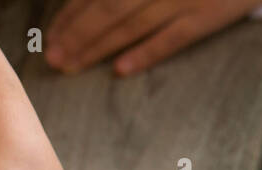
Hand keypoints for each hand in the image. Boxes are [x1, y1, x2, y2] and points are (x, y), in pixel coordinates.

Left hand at [46, 0, 261, 75]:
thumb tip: (97, 5)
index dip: (71, 13)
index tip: (52, 35)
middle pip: (107, 8)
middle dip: (77, 34)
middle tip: (54, 58)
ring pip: (131, 23)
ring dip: (99, 46)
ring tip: (74, 65)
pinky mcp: (209, 15)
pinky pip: (172, 37)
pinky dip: (146, 53)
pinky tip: (121, 70)